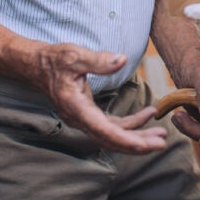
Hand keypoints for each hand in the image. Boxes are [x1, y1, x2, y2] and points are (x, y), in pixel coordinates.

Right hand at [27, 43, 166, 153]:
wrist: (36, 65)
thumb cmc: (54, 60)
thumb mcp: (74, 55)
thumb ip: (98, 60)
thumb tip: (122, 59)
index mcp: (76, 108)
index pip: (105, 131)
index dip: (128, 139)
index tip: (149, 144)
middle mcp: (79, 119)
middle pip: (111, 140)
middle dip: (137, 144)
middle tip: (162, 143)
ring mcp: (84, 119)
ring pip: (113, 135)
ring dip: (137, 136)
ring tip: (161, 133)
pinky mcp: (89, 114)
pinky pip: (112, 125)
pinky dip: (130, 123)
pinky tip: (148, 115)